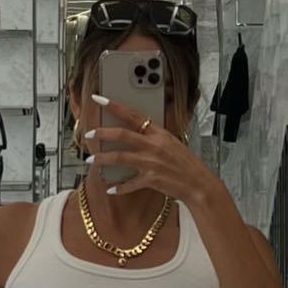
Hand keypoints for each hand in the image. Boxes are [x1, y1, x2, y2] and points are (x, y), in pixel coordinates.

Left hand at [85, 94, 215, 204]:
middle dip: (101, 133)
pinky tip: (110, 188)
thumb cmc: (186, 164)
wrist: (199, 183)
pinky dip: (118, 187)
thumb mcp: (171, 144)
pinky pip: (129, 183)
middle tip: (88, 134)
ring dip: (102, 159)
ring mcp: (151, 163)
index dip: (114, 106)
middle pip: (121, 135)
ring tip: (91, 159)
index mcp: (159, 134)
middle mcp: (153, 146)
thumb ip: (153, 139)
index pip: (133, 115)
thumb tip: (134, 135)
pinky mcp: (151, 179)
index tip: (99, 99)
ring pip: (119, 158)